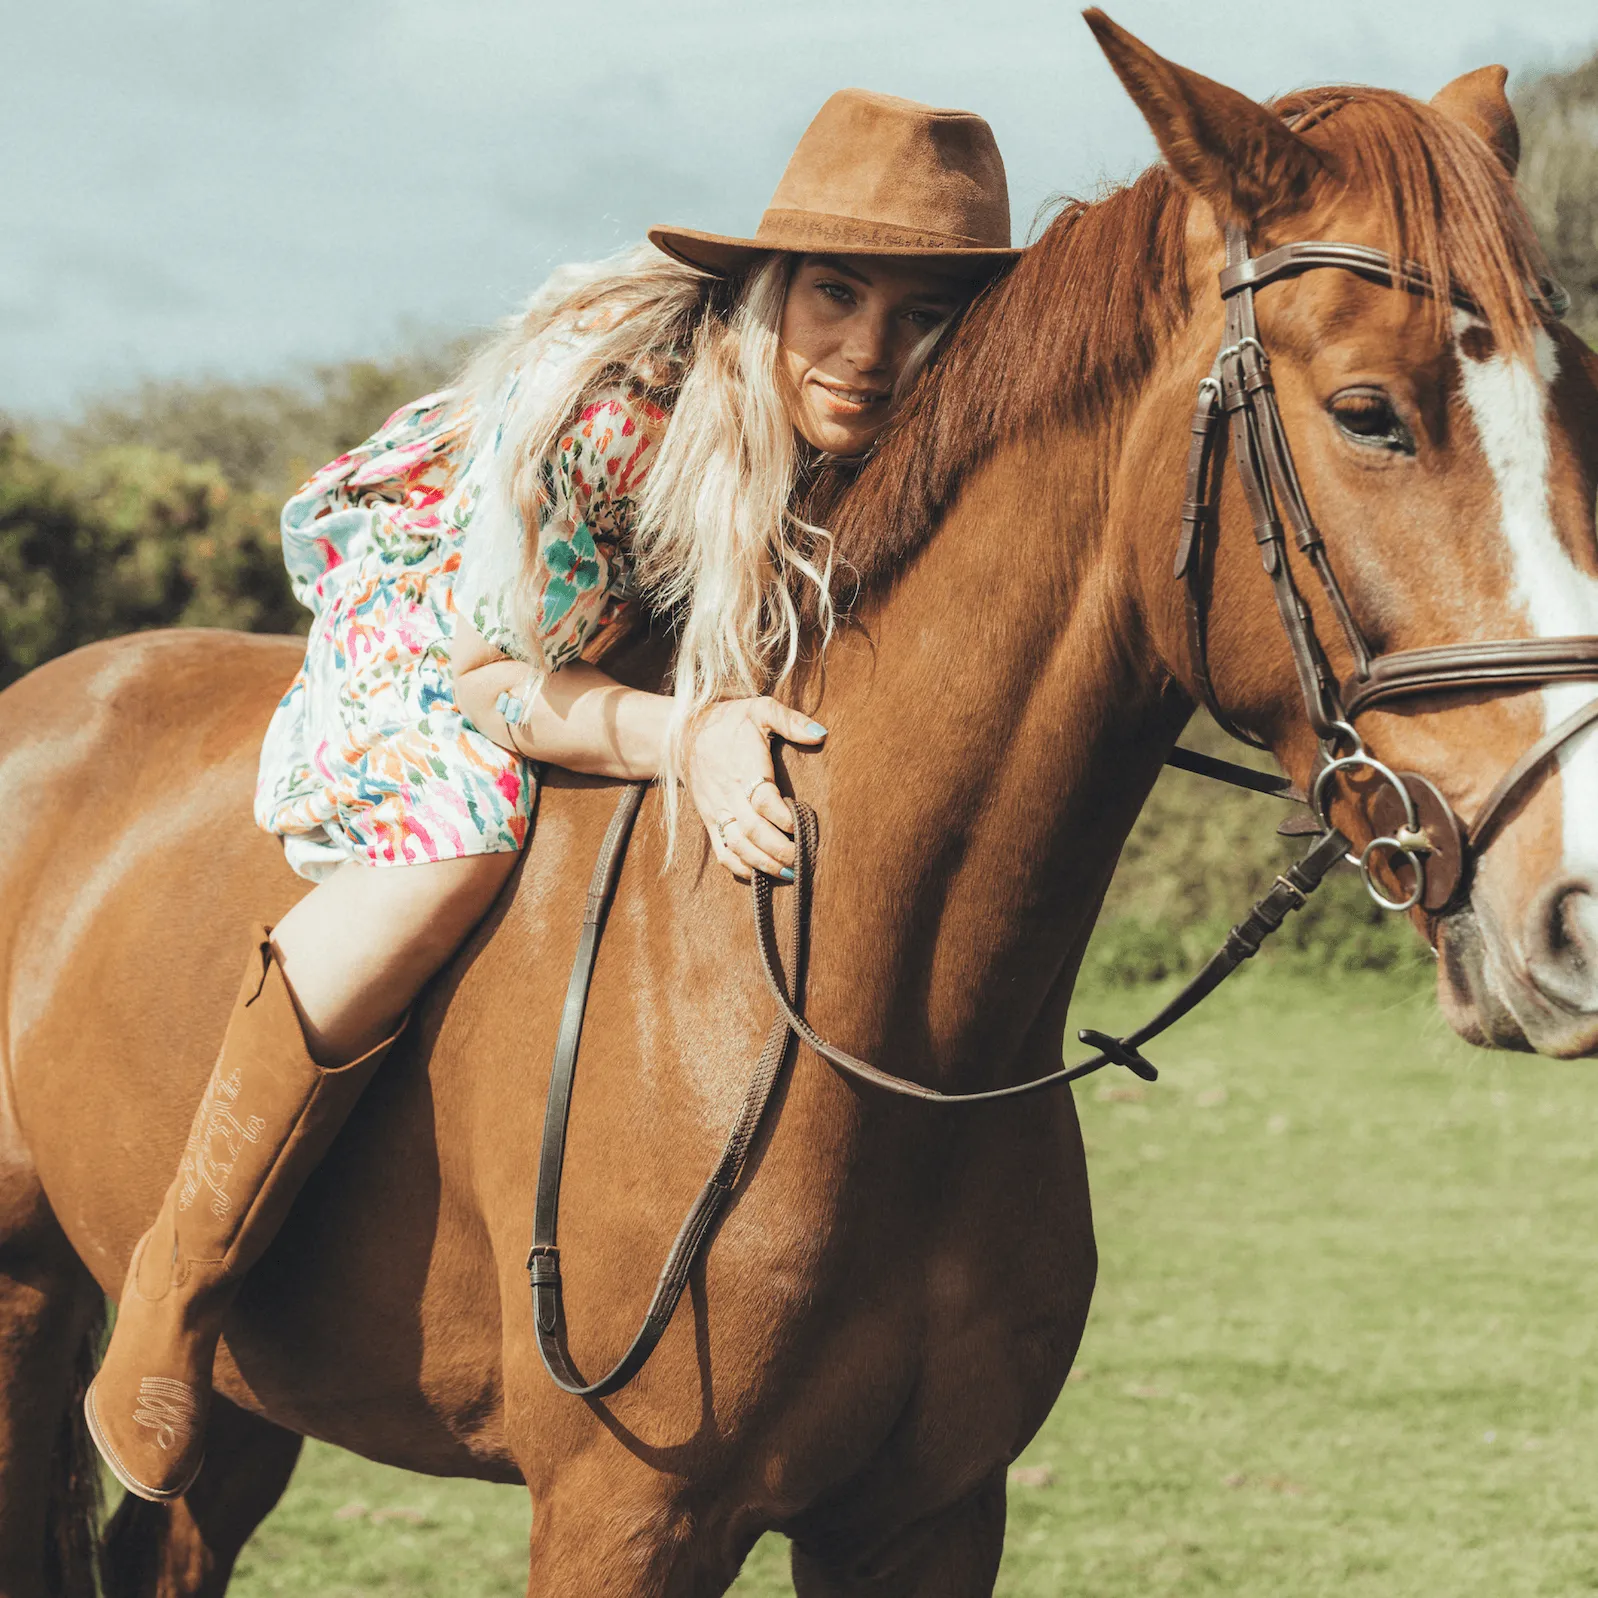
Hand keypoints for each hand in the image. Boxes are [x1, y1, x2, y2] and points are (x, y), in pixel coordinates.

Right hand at [686, 697, 826, 880]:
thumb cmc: (728, 722)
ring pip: (737, 846)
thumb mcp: (760, 710)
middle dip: (779, 850)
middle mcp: (728, 794)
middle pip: (752, 831)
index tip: (801, 826)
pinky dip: (740, 867)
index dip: (783, 818)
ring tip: (789, 874)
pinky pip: (722, 850)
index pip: (763, 800)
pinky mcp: (709, 821)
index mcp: (743, 768)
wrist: (682, 735)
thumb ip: (790, 721)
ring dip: (763, 864)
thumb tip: (820, 734)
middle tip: (803, 861)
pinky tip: (760, 874)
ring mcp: (717, 811)